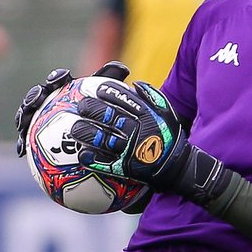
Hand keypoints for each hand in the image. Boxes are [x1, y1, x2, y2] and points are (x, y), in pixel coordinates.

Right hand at [14, 62, 129, 155]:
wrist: (88, 138)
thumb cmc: (97, 115)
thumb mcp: (105, 101)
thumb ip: (110, 84)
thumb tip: (123, 69)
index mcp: (63, 90)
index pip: (58, 80)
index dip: (56, 78)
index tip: (59, 79)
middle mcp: (48, 101)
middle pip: (37, 95)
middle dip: (34, 95)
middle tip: (37, 98)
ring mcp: (37, 118)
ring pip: (26, 115)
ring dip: (22, 116)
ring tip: (22, 123)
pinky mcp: (31, 136)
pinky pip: (25, 140)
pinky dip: (22, 143)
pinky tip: (21, 150)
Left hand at [68, 77, 231, 206]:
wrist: (176, 168)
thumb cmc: (169, 137)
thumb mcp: (167, 114)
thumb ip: (153, 97)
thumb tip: (135, 83)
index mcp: (146, 116)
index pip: (124, 99)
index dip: (108, 92)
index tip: (95, 89)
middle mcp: (137, 131)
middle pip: (108, 117)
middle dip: (91, 110)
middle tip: (81, 106)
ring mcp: (130, 150)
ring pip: (103, 139)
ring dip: (86, 133)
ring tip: (74, 129)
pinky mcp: (126, 168)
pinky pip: (105, 163)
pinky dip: (92, 159)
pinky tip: (81, 155)